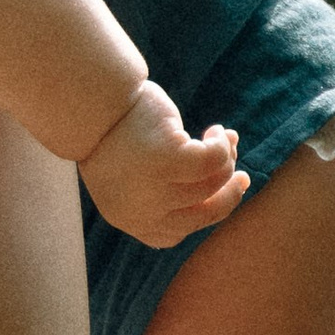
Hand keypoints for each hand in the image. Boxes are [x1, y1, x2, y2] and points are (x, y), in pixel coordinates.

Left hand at [77, 78, 248, 245]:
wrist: (91, 101)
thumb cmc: (113, 133)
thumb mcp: (134, 172)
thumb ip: (170, 187)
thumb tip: (232, 180)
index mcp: (128, 220)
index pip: (177, 234)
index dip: (205, 212)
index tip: (223, 192)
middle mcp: (142, 213)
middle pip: (206, 213)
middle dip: (230, 194)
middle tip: (243, 175)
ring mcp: (154, 188)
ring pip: (213, 184)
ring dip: (226, 160)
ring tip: (221, 138)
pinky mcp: (167, 159)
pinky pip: (213, 161)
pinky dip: (222, 145)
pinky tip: (217, 131)